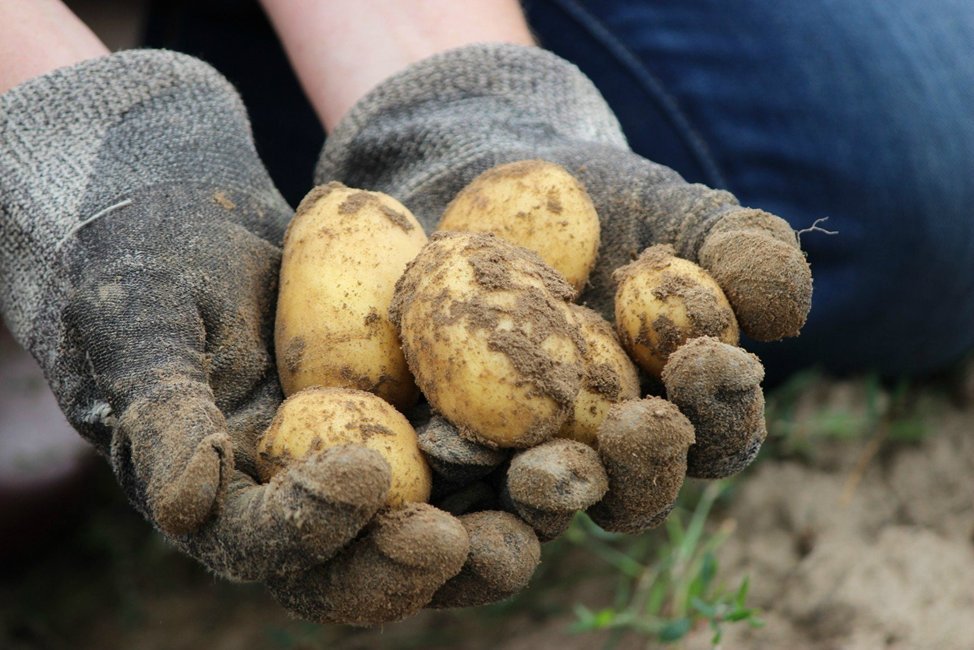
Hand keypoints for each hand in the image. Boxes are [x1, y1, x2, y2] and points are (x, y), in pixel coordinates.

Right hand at [0, 51, 539, 624]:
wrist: (195, 223)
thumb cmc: (146, 270)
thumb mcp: (137, 328)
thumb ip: (159, 412)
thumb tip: (182, 507)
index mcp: (228, 504)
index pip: (268, 547)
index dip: (313, 529)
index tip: (362, 475)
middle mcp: (305, 504)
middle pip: (369, 565)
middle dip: (424, 563)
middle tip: (481, 542)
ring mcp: (371, 466)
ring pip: (440, 523)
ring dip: (501, 524)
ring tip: (553, 494)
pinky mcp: (421, 421)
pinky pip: (477, 450)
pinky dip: (524, 449)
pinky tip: (578, 425)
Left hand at [315, 44, 808, 536]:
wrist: (482, 184)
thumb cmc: (600, 203)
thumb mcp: (677, 214)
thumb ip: (741, 256)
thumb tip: (783, 315)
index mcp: (674, 412)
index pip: (718, 434)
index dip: (721, 408)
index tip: (703, 359)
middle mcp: (601, 455)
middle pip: (634, 494)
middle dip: (641, 470)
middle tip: (634, 428)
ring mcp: (520, 462)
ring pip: (541, 510)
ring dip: (547, 499)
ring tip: (538, 471)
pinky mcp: (445, 452)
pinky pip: (448, 483)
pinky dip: (450, 480)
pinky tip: (439, 450)